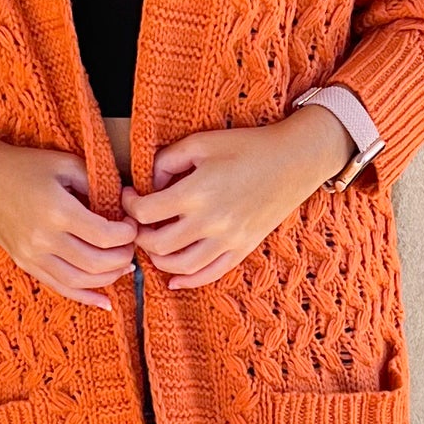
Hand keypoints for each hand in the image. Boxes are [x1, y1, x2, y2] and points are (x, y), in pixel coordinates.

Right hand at [0, 136, 136, 310]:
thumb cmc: (25, 166)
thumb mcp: (65, 164)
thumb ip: (97, 184)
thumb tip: (125, 205)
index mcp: (57, 211)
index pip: (105, 236)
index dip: (128, 233)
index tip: (133, 224)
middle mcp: (44, 239)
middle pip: (97, 263)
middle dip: (123, 257)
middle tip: (132, 245)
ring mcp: (32, 255)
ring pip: (80, 282)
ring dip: (109, 278)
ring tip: (123, 266)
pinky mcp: (25, 263)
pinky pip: (60, 288)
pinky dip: (85, 298)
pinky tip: (105, 302)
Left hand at [121, 107, 353, 289]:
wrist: (294, 160)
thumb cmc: (246, 146)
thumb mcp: (201, 142)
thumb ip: (167, 160)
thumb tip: (149, 184)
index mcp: (196, 192)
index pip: (145, 212)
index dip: (129, 204)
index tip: (130, 195)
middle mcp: (210, 222)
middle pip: (157, 244)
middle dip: (139, 235)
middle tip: (137, 222)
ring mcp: (228, 240)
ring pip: (180, 266)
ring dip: (158, 259)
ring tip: (153, 244)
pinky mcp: (243, 249)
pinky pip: (210, 274)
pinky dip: (188, 281)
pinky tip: (174, 278)